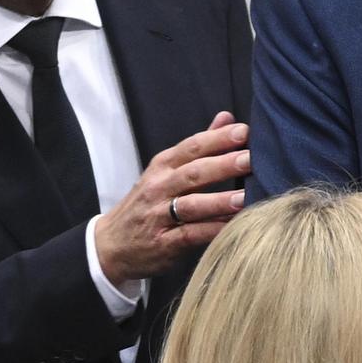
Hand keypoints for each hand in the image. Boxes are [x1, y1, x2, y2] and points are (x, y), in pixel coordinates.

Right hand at [94, 112, 247, 283]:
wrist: (111, 244)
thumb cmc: (147, 204)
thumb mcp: (165, 171)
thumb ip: (199, 146)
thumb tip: (227, 117)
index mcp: (162, 166)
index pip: (192, 147)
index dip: (217, 139)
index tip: (244, 131)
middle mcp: (159, 187)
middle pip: (193, 173)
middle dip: (223, 165)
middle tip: (250, 159)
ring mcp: (159, 216)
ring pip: (191, 205)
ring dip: (219, 201)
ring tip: (245, 197)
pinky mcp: (163, 244)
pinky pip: (190, 236)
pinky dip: (212, 231)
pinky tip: (233, 228)